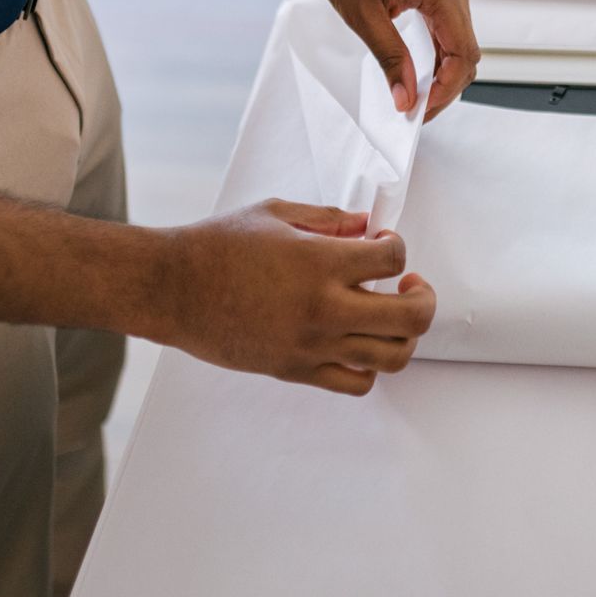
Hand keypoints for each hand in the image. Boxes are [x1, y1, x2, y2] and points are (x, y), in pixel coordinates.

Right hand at [155, 200, 435, 395]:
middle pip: (410, 316)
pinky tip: (359, 343)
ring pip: (392, 356)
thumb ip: (328, 219)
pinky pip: (356, 382)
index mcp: (320, 262)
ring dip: (404, 334)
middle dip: (423, 297)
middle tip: (411, 285)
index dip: (397, 248)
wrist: (173, 288)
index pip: (393, 261)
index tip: (383, 245)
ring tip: (392, 316)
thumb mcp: (275, 213)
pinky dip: (370, 367)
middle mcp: (324, 308)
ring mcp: (312, 345)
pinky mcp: (296, 370)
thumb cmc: (217, 245)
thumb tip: (365, 227)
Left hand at [301, 0, 480, 119]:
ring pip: (458, 39)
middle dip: (446, 85)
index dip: (447, 91)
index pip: (463, 54)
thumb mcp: (363, 16)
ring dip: (441, 69)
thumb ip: (391, 59)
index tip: (421, 111)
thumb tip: (407, 97)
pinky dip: (435, 50)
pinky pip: (446, 23)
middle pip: (466, 50)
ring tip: (412, 93)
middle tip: (414, 109)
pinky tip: (416, 68)